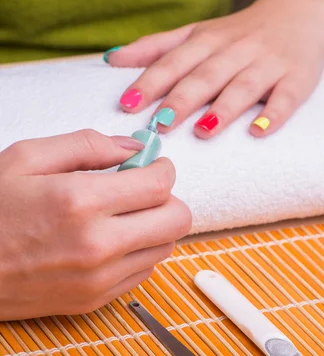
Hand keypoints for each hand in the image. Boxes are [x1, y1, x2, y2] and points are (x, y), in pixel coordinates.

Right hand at [0, 130, 191, 319]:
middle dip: (168, 198)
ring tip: (126, 215)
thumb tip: (134, 147)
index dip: (163, 169)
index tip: (155, 165)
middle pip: (177, 219)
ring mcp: (99, 278)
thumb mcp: (27, 159)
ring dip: (156, 225)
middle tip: (146, 190)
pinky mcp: (96, 299)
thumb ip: (87, 144)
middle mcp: (97, 244)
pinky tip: (113, 240)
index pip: (159, 185)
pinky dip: (140, 251)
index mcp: (80, 202)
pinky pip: (145, 271)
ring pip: (166, 246)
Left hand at [107, 0, 323, 137]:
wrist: (300, 15)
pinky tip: (259, 132)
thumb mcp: (198, 32)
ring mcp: (268, 64)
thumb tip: (111, 60)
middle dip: (181, 100)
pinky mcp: (297, 78)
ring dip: (224, 108)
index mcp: (209, 40)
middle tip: (159, 125)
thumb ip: (158, 47)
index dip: (150, 83)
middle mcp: (236, 50)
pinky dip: (274, 114)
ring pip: (243, 86)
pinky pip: (286, 97)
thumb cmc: (240, 32)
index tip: (127, 106)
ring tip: (203, 130)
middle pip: (206, 76)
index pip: (174, 62)